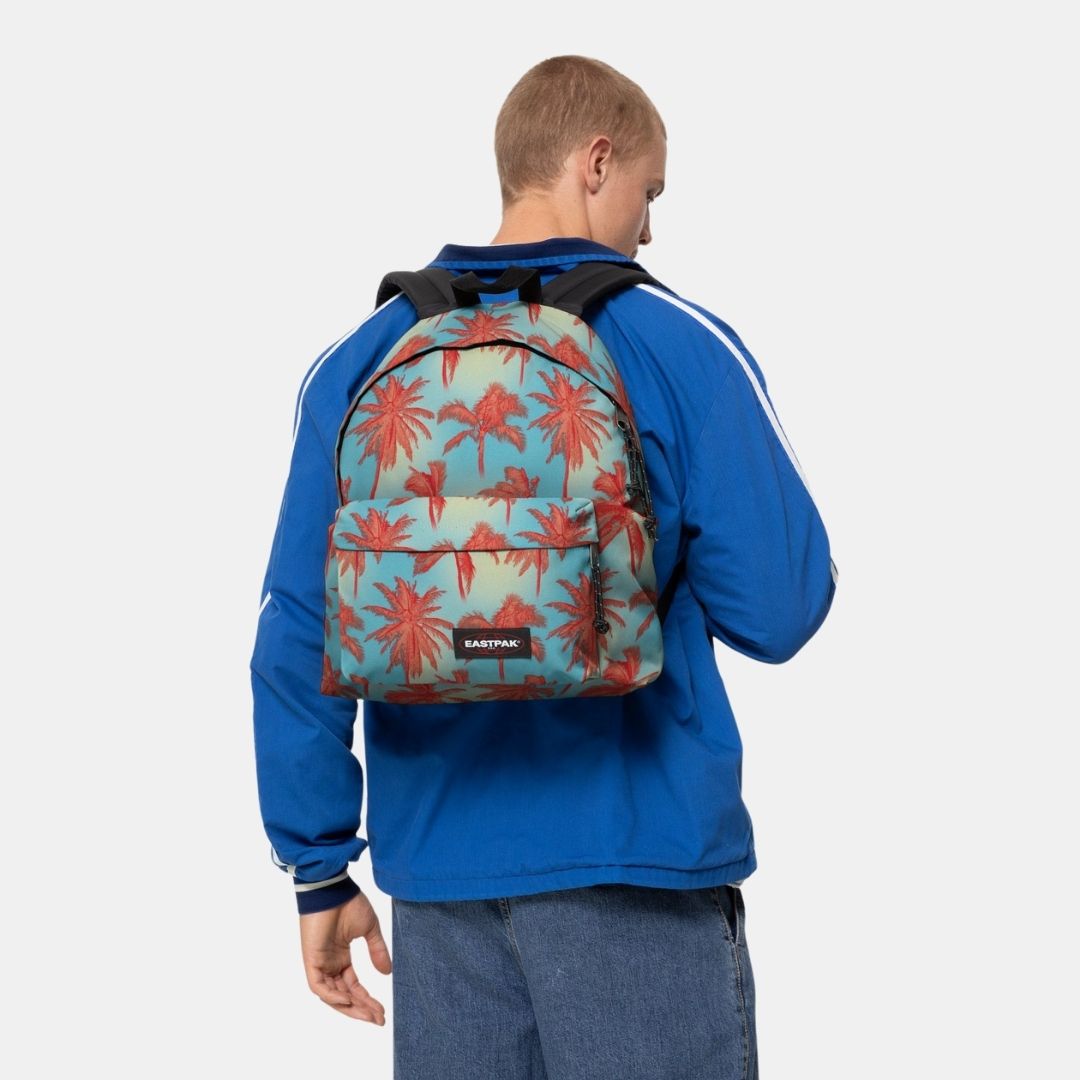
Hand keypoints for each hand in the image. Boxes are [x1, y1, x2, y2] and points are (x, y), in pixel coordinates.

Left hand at [299, 888, 391, 1023]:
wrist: (332, 889)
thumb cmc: (349, 903)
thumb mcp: (369, 929)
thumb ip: (377, 950)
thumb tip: (387, 972)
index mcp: (341, 958)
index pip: (354, 987)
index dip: (367, 1000)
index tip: (382, 1011)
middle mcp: (330, 964)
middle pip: (344, 996)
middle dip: (361, 1009)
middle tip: (378, 1019)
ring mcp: (320, 964)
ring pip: (332, 996)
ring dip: (349, 1007)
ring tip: (368, 1015)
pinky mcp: (311, 960)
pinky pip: (319, 987)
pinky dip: (332, 996)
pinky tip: (348, 999)